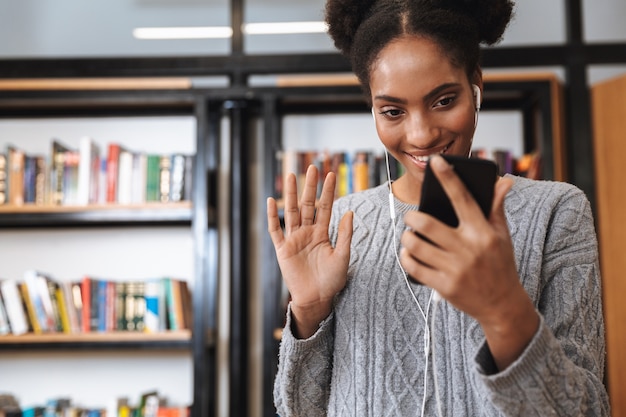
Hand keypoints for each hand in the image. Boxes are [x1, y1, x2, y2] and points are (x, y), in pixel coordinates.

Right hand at [267, 164, 352, 338]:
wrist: (316, 299)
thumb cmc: (331, 281)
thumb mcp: (343, 256)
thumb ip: (345, 234)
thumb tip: (349, 212)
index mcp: (322, 233)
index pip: (325, 207)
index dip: (328, 191)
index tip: (331, 175)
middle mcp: (307, 233)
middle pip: (307, 204)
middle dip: (309, 186)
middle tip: (312, 167)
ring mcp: (294, 239)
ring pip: (292, 212)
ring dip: (292, 194)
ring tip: (292, 175)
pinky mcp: (283, 249)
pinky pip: (276, 230)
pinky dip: (273, 216)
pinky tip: (272, 201)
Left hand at [399, 155, 538, 369]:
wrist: (502, 305)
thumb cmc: (500, 265)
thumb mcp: (502, 235)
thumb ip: (496, 207)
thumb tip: (503, 180)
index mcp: (482, 232)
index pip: (462, 198)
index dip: (448, 178)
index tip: (436, 162)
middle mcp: (468, 249)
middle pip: (426, 224)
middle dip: (411, 218)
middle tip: (411, 218)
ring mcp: (455, 269)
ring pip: (415, 245)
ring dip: (407, 238)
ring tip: (409, 236)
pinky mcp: (444, 286)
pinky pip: (414, 267)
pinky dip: (406, 257)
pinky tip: (409, 253)